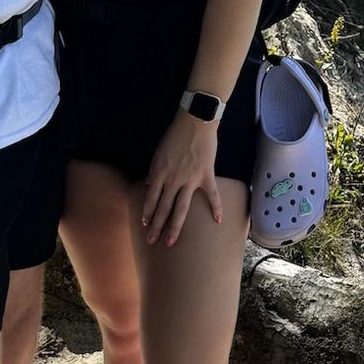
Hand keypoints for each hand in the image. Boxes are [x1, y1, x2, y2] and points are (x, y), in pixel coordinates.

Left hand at [140, 112, 223, 246]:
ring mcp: (190, 179)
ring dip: (174, 226)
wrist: (195, 121)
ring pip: (181, 208)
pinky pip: (212, 194)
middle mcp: (173, 180)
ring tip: (170, 242)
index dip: (148, 213)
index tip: (146, 224)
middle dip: (156, 226)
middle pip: (163, 207)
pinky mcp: (206, 175)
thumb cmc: (175, 134)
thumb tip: (148, 185)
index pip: (151, 198)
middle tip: (151, 241)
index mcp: (159, 173)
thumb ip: (154, 171)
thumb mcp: (158, 152)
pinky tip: (218, 220)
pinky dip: (216, 207)